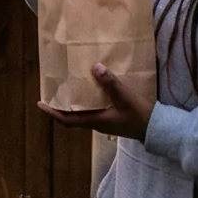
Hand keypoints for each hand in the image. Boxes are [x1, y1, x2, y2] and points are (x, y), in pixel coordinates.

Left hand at [38, 63, 152, 139]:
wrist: (158, 129)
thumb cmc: (140, 116)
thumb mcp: (125, 97)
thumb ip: (110, 83)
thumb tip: (95, 67)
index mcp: (95, 121)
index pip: (67, 119)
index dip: (51, 112)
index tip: (39, 103)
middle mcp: (96, 123)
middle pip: (71, 116)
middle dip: (60, 105)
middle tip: (52, 91)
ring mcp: (105, 122)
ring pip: (82, 113)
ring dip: (73, 102)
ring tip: (68, 87)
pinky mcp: (112, 119)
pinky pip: (93, 110)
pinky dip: (87, 101)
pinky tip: (91, 89)